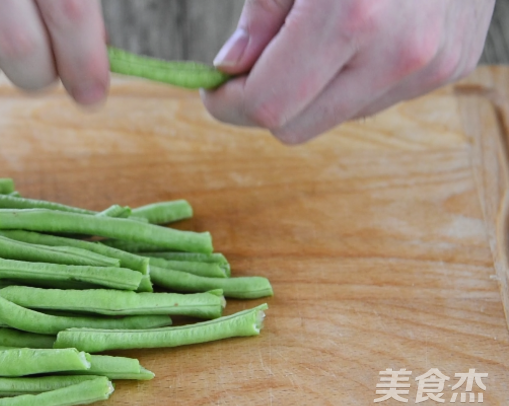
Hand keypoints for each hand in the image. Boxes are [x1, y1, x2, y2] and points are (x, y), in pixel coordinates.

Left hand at [202, 0, 495, 143]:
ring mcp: (432, 64)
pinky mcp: (453, 67)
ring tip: (320, 32)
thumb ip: (261, 13)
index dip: (228, 104)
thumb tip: (229, 68)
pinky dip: (353, 77)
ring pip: (335, 119)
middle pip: (296, 127)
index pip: (268, 106)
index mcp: (353, 15)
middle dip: (264, 102)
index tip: (215, 88)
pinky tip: (364, 33)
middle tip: (253, 66)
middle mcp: (399, 51)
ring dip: (311, 91)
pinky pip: (375, 99)